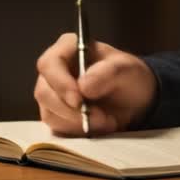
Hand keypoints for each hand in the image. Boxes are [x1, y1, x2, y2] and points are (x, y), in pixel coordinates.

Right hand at [34, 34, 156, 135]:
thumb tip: (83, 86)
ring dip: (77, 122)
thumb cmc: (128, 76)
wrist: (135, 99)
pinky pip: (57, 127)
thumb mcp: (127, 69)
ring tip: (106, 121)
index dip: (60, 83)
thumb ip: (107, 73)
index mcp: (68, 48)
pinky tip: (98, 126)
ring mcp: (52, 93)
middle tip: (100, 117)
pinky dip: (77, 131)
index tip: (79, 100)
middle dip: (71, 110)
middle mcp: (54, 70)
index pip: (49, 64)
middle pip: (44, 92)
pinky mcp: (56, 114)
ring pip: (49, 112)